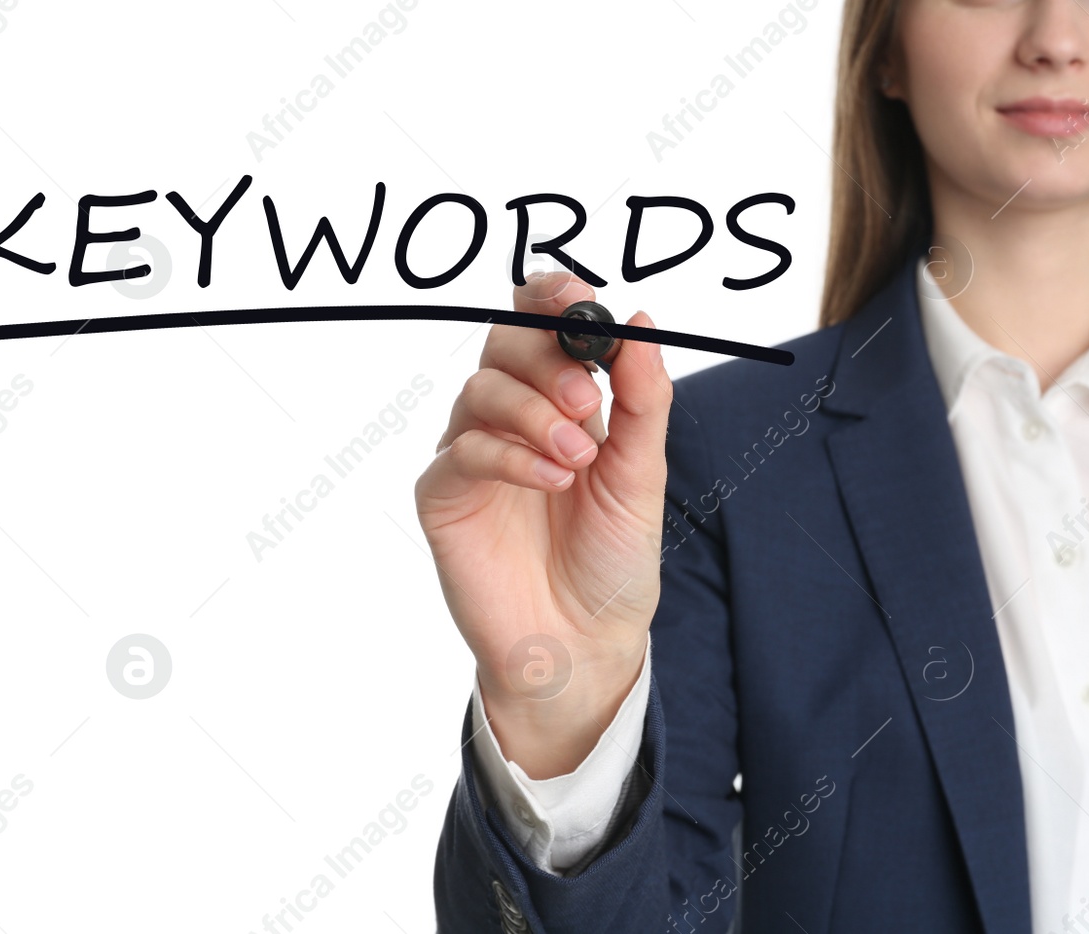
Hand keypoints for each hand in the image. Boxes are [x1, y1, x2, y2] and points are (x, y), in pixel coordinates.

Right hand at [415, 271, 670, 777]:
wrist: (586, 642)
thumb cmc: (613, 559)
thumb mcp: (643, 472)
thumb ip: (642, 398)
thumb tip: (641, 321)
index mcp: (562, 400)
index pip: (541, 322)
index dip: (552, 296)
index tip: (577, 298)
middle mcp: (512, 416)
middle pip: (505, 341)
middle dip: (545, 357)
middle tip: (585, 400)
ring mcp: (473, 453)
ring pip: (481, 389)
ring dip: (534, 414)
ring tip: (577, 460)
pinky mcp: (445, 495)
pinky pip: (463, 450)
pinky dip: (510, 456)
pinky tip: (551, 482)